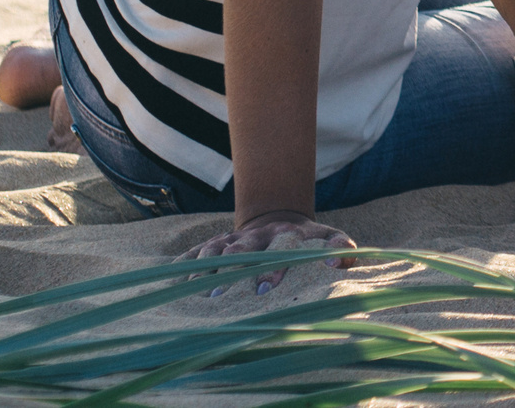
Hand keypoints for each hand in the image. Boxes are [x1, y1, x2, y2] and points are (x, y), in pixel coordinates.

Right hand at [179, 210, 358, 296]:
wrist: (277, 219)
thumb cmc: (306, 241)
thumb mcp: (328, 238)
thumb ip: (341, 247)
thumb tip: (343, 260)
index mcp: (287, 235)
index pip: (280, 249)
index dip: (273, 268)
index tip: (265, 288)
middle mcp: (257, 236)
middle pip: (243, 251)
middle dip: (234, 272)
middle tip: (220, 296)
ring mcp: (232, 238)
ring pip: (215, 252)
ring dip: (206, 271)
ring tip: (198, 294)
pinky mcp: (212, 242)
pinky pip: (193, 252)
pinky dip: (182, 264)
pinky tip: (170, 280)